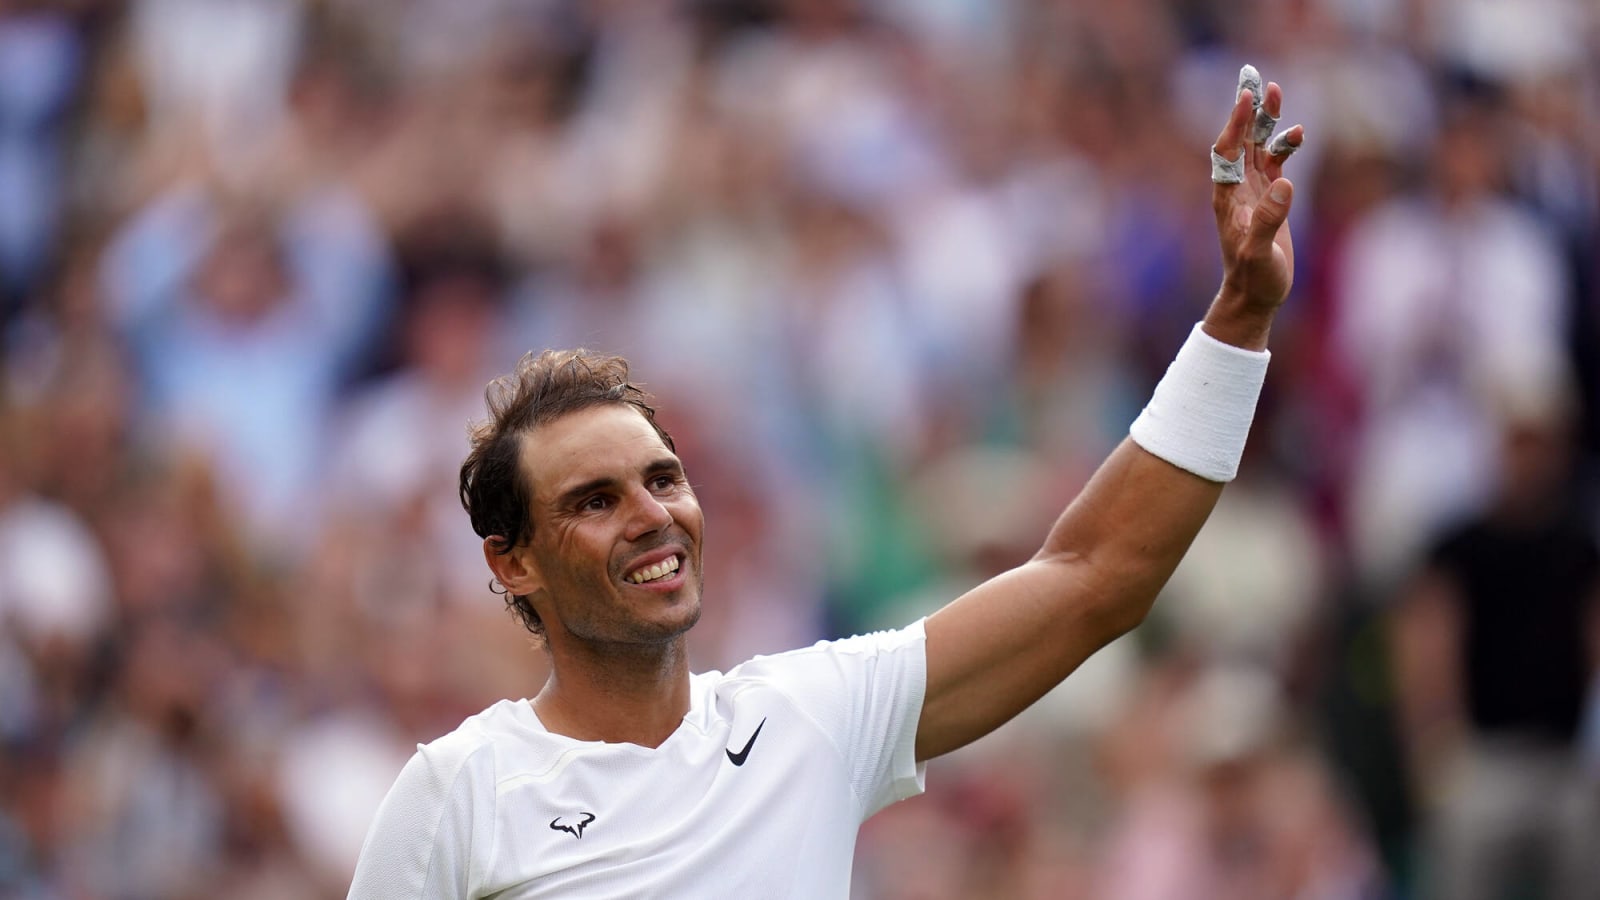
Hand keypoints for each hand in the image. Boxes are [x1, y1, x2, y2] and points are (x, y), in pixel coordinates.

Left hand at [1207, 70, 1302, 347]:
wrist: (1255, 296)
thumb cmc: (1252, 277)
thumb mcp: (1259, 251)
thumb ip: (1269, 218)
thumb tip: (1285, 183)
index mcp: (1227, 197)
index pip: (1226, 151)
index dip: (1235, 123)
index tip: (1244, 98)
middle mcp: (1236, 189)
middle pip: (1240, 140)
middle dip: (1249, 111)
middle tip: (1258, 81)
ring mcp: (1253, 192)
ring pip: (1257, 146)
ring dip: (1267, 121)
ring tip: (1277, 91)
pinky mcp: (1270, 199)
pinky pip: (1275, 163)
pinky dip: (1284, 146)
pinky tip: (1298, 133)